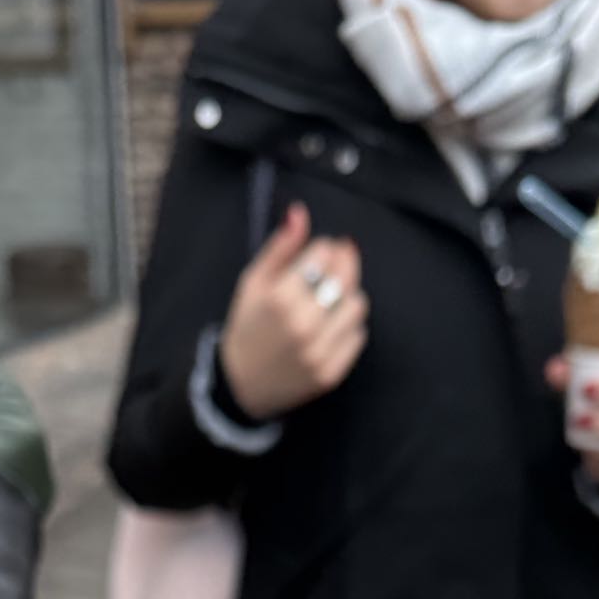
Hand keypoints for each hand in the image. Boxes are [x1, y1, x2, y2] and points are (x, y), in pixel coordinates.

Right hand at [219, 202, 368, 422]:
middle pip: (344, 277)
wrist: (240, 385)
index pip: (323, 254)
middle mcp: (302, 325)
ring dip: (347, 296)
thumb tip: (299, 213)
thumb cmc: (247, 327)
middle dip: (343, 264)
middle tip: (334, 266)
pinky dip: (348, 326)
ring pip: (356, 305)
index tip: (317, 254)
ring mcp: (318, 352)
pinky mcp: (330, 373)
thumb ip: (279, 248)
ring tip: (329, 300)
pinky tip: (330, 326)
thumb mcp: (253, 282)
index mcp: (279, 298)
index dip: (323, 248)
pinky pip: (358, 335)